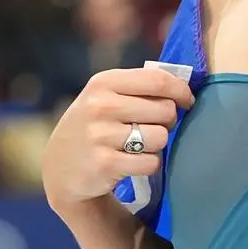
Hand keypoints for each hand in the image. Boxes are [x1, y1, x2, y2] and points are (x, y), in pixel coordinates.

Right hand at [40, 67, 193, 210]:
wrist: (60, 168)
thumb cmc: (94, 125)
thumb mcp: (105, 96)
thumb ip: (139, 86)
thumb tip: (185, 84)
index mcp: (104, 82)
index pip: (157, 80)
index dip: (181, 91)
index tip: (187, 101)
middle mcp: (100, 106)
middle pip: (165, 110)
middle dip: (167, 121)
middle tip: (152, 127)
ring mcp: (100, 135)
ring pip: (160, 137)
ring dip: (157, 145)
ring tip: (139, 146)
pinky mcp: (105, 164)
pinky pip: (151, 162)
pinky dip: (149, 164)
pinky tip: (132, 163)